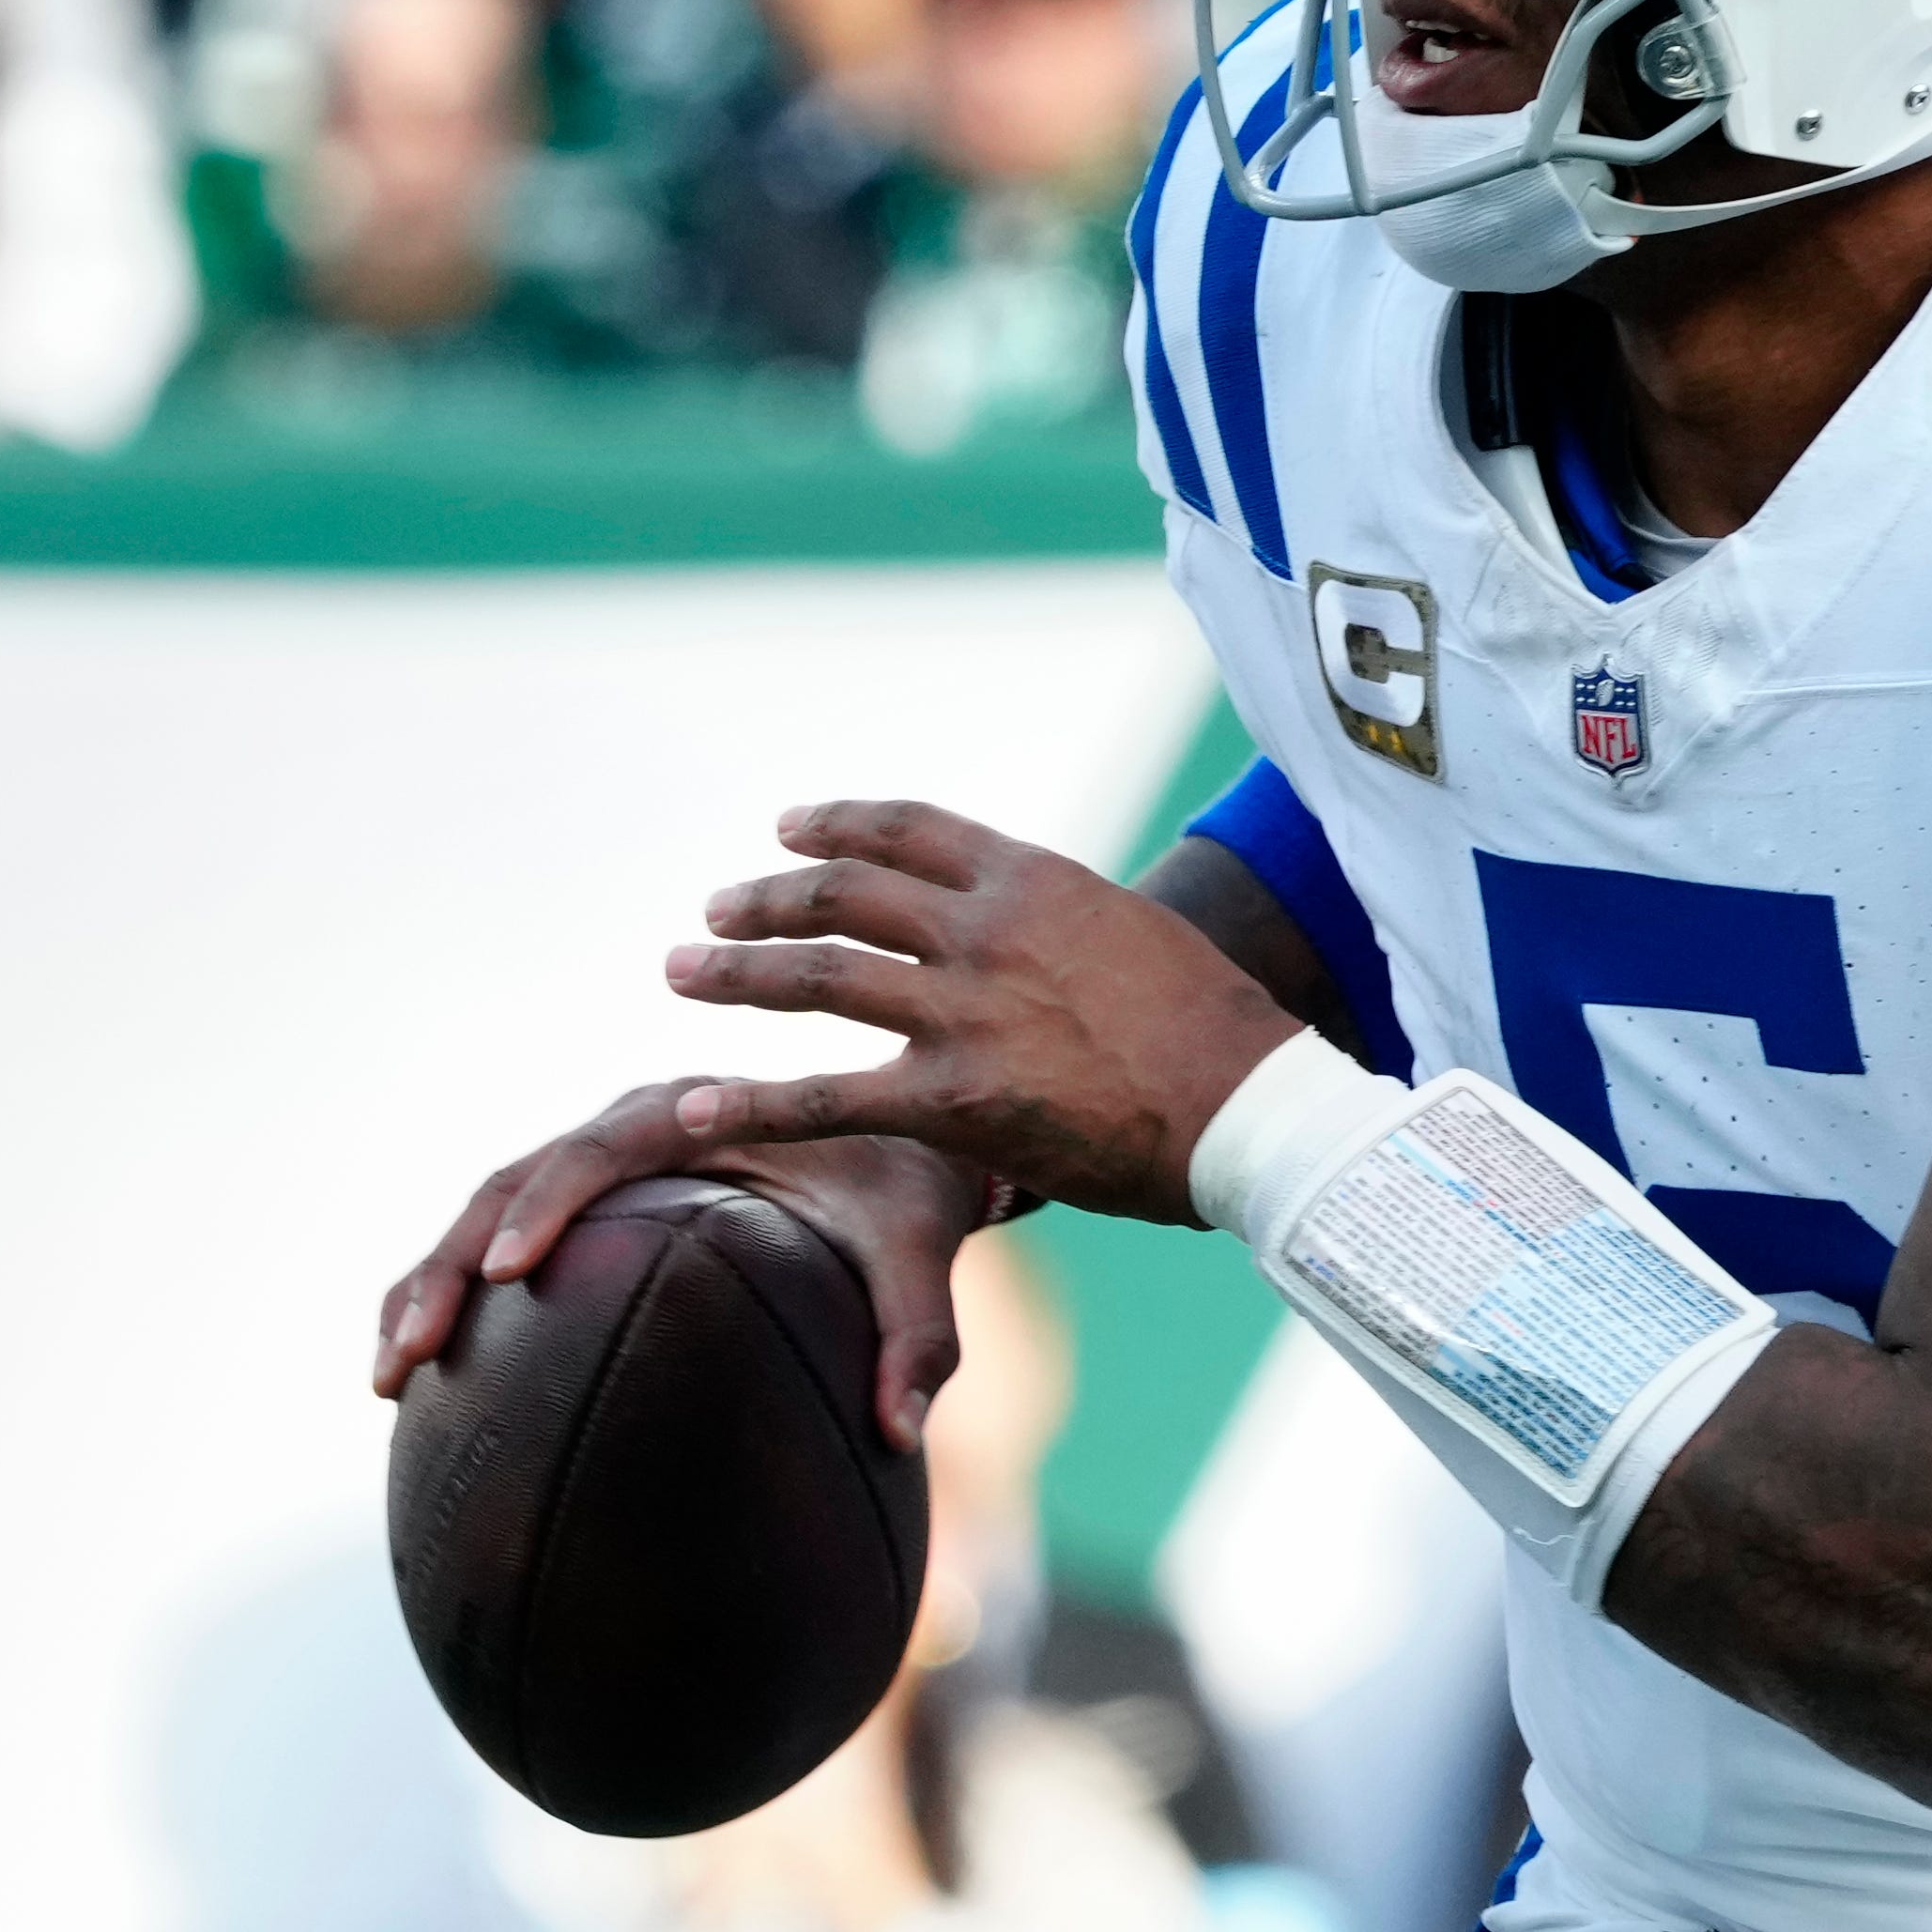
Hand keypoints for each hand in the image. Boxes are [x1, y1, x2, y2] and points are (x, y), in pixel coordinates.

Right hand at [370, 1095, 983, 1446]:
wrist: (906, 1147)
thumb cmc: (908, 1194)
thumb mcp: (923, 1249)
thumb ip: (919, 1332)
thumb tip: (903, 1433)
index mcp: (698, 1111)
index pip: (602, 1147)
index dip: (548, 1205)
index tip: (506, 1272)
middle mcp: (632, 1128)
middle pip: (514, 1180)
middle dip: (453, 1261)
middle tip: (416, 1348)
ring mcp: (599, 1169)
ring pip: (485, 1213)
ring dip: (429, 1283)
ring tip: (388, 1377)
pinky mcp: (587, 1210)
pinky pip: (499, 1244)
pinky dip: (451, 1297)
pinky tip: (412, 1384)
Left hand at [661, 802, 1305, 1225]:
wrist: (1250, 1104)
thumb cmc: (1218, 1035)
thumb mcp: (1138, 941)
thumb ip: (1067, 936)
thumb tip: (1040, 956)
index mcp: (1035, 881)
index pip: (909, 828)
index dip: (837, 823)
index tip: (789, 826)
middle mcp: (987, 929)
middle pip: (843, 891)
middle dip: (766, 897)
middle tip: (717, 910)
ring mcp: (963, 1010)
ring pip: (816, 972)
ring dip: (735, 971)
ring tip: (681, 971)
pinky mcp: (952, 1098)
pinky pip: (825, 1095)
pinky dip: (749, 1102)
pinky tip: (691, 1108)